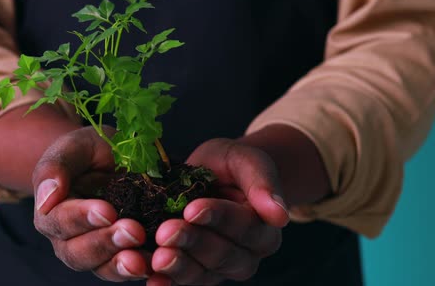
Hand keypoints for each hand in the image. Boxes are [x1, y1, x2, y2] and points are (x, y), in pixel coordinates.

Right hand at [32, 127, 150, 281]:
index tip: (107, 211)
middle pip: (79, 253)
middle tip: (133, 231)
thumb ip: (55, 167)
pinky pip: (129, 268)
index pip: (60, 222)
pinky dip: (143, 268)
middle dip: (106, 243)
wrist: (113, 157)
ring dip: (122, 265)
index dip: (82, 218)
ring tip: (142, 260)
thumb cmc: (87, 151)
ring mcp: (96, 251)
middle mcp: (69, 239)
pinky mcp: (122, 254)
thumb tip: (47, 197)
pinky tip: (156, 263)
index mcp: (51, 213)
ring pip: (102, 267)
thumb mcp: (72, 147)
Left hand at [148, 138, 289, 285]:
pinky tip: (153, 279)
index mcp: (264, 229)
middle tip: (165, 231)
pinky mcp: (196, 274)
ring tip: (157, 257)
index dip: (217, 217)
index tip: (192, 208)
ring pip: (201, 273)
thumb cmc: (231, 166)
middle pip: (221, 253)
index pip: (243, 226)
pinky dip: (168, 283)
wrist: (212, 176)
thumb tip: (280, 215)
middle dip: (192, 242)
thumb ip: (262, 182)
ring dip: (178, 266)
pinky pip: (183, 282)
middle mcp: (246, 255)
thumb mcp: (246, 160)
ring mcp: (219, 269)